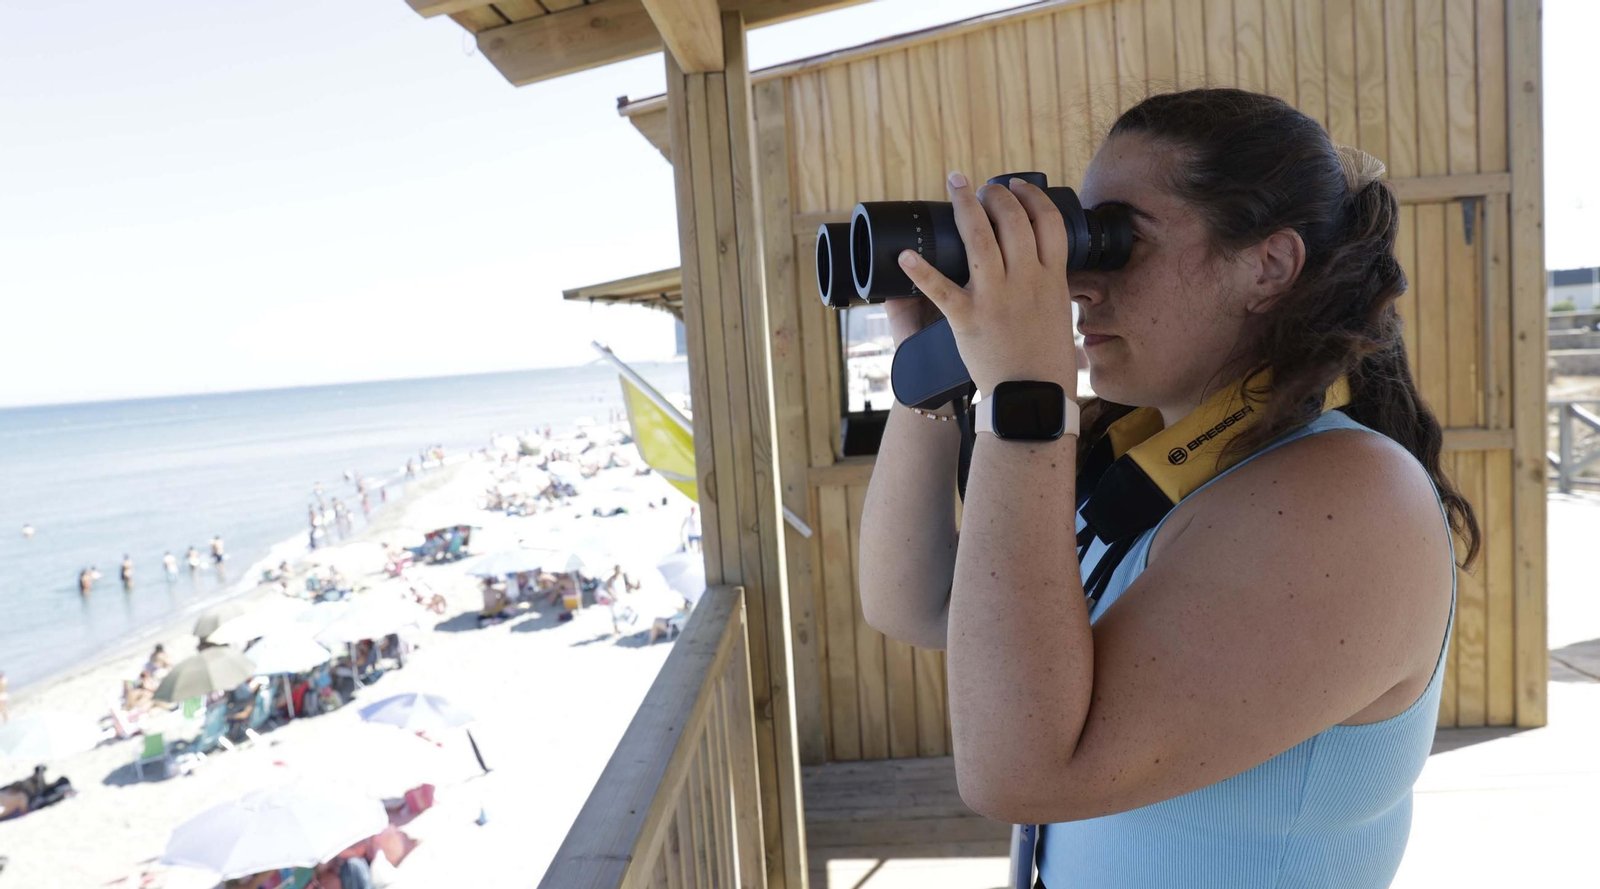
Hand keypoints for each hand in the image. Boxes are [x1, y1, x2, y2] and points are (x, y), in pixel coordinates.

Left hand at [897, 173, 1078, 397]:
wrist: (1032, 398)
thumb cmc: (1047, 361)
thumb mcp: (1060, 314)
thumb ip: (1051, 288)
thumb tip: (1050, 269)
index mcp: (1053, 279)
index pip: (1048, 222)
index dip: (1031, 197)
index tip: (1015, 187)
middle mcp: (1027, 281)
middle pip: (1013, 221)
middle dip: (995, 194)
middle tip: (982, 188)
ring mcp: (996, 298)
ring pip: (979, 239)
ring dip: (964, 206)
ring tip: (955, 187)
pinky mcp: (968, 319)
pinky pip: (940, 289)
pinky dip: (920, 270)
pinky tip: (904, 254)